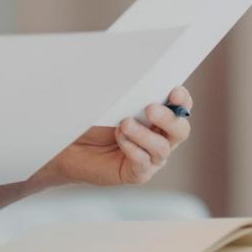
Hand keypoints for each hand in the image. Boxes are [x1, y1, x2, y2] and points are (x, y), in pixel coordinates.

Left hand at [33, 86, 193, 187]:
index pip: (182, 107)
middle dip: (168, 118)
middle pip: (180, 130)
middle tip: (150, 108)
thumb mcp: (113, 101)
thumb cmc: (93, 118)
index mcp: (159, 115)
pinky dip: (132, 148)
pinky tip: (119, 139)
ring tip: (124, 124)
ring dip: (144, 134)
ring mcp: (151, 157)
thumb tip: (141, 78)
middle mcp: (160, 137)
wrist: (69, 144)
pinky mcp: (137, 173)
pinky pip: (143, 163)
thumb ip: (132, 93)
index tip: (175, 92)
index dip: (182, 100)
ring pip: (162, 148)